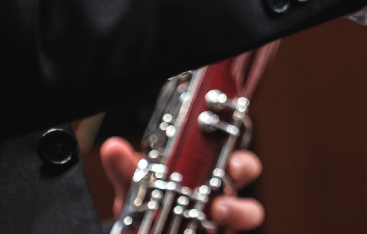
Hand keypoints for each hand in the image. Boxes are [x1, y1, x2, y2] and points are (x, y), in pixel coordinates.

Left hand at [101, 137, 264, 231]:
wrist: (143, 231)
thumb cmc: (148, 202)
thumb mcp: (135, 185)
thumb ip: (125, 169)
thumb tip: (113, 147)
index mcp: (207, 165)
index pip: (231, 145)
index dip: (237, 144)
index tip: (228, 146)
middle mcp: (221, 187)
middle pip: (249, 170)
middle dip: (243, 169)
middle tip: (228, 173)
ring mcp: (224, 214)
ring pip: (251, 210)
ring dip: (238, 209)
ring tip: (218, 212)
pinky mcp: (220, 233)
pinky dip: (221, 232)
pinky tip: (202, 233)